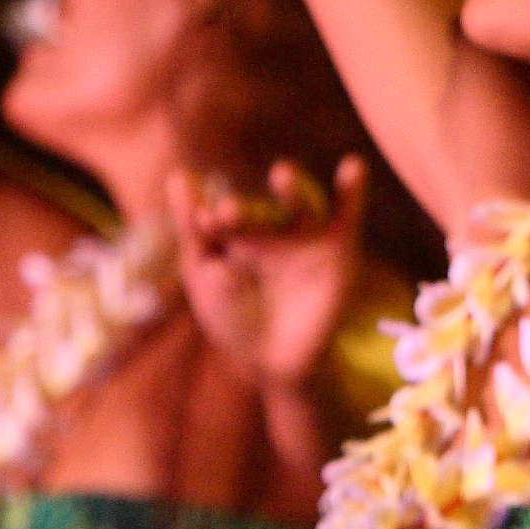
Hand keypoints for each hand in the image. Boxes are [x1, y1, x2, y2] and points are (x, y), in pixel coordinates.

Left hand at [168, 155, 367, 388]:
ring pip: (302, 206)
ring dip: (293, 189)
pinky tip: (352, 166)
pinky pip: (348, 216)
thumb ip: (192, 228)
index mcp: (239, 233)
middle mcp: (274, 230)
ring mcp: (306, 239)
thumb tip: (177, 174)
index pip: (226, 215)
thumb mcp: (204, 273)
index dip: (215, 219)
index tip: (206, 223)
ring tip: (280, 174)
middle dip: (246, 213)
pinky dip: (353, 192)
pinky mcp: (338, 251)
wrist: (274, 362)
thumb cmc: (231, 319)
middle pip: (262, 211)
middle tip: (227, 214)